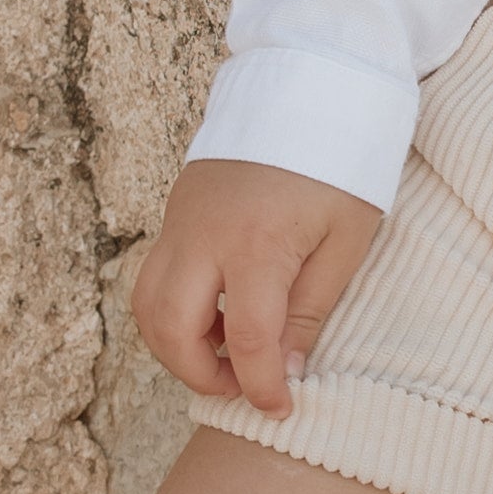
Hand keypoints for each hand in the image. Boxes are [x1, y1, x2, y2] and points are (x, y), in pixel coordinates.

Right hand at [130, 156, 383, 416]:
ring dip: (176, 345)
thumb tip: (284, 370)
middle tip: (241, 385)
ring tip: (226, 355)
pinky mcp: (175, 212)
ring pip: (147, 305)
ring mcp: (181, 222)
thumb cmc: (340, 163)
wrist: (309, 85)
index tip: (279, 409)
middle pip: (170, 328)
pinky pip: (155, 276)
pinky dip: (173, 311)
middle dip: (199, 373)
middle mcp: (205, 235)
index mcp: (257, 243)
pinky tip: (216, 316)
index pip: (247, 339)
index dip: (260, 387)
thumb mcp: (345, 241)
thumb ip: (310, 309)